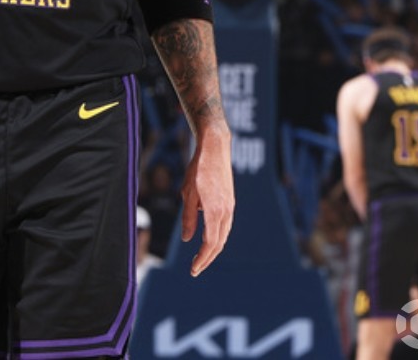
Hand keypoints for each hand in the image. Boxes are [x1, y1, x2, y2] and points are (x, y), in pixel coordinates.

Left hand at [180, 124, 233, 276]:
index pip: (210, 243)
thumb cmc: (198, 169)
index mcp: (215, 211)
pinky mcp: (230, 202)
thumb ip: (189, 218)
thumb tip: (188, 240)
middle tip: (195, 269)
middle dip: (207, 258)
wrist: (215, 148)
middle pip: (219, 243)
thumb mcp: (188, 194)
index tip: (193, 270)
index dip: (202, 259)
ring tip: (201, 258)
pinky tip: (208, 238)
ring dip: (213, 249)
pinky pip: (225, 225)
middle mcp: (226, 212)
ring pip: (223, 235)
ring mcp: (230, 207)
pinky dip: (217, 236)